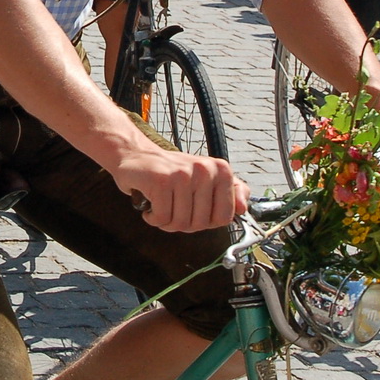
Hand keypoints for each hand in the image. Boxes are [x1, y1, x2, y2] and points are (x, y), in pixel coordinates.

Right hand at [110, 146, 245, 232]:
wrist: (136, 156)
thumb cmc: (171, 173)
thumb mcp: (205, 180)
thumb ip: (230, 192)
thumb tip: (243, 208)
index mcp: (221, 170)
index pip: (224, 218)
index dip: (206, 221)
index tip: (194, 208)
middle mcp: (204, 169)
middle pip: (200, 224)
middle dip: (182, 223)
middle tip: (172, 205)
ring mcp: (183, 174)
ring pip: (180, 223)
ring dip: (166, 221)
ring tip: (160, 203)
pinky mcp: (161, 180)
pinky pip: (162, 218)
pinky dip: (153, 218)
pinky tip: (150, 203)